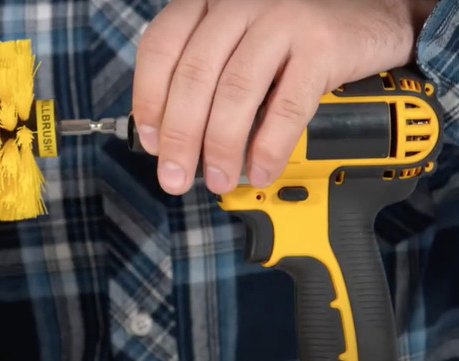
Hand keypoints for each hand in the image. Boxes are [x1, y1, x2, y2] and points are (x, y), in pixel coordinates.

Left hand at [132, 0, 436, 194]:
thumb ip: (207, 73)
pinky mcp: (321, 43)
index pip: (159, 49)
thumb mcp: (239, 41)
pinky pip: (287, 106)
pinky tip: (260, 170)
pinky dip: (270, 146)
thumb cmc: (296, 36)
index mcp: (209, 1)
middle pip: (193, 77)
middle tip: (175, 177)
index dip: (148, 100)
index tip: (151, 142)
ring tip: (219, 179)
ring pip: (235, 92)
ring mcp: (281, 18)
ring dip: (221, 147)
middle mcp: (239, 3)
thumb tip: (172, 137)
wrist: (374, 15)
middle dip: (180, 137)